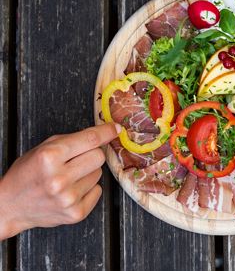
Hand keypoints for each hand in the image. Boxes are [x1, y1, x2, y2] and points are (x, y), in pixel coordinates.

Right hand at [0, 123, 120, 239]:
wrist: (10, 205)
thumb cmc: (28, 173)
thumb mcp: (44, 148)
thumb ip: (73, 140)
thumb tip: (106, 132)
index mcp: (50, 157)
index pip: (90, 140)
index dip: (107, 132)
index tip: (116, 128)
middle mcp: (59, 179)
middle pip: (99, 156)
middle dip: (91, 155)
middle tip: (76, 160)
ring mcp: (68, 198)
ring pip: (99, 173)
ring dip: (88, 173)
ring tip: (68, 177)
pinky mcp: (75, 213)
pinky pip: (98, 191)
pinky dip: (88, 189)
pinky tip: (71, 190)